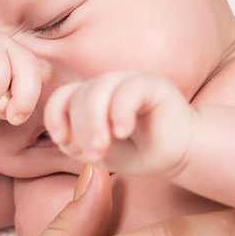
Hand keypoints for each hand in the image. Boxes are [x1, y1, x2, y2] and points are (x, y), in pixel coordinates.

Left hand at [44, 71, 195, 174]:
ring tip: (102, 149)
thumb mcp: (101, 153)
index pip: (61, 98)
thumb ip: (78, 143)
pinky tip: (122, 132)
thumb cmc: (137, 152)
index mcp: (89, 98)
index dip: (56, 117)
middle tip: (90, 154)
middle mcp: (106, 85)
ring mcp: (128, 81)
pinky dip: (120, 112)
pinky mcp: (153, 84)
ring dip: (94, 121)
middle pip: (78, 95)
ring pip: (99, 89)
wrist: (179, 154)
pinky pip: (129, 90)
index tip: (62, 140)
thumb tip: (64, 138)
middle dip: (79, 127)